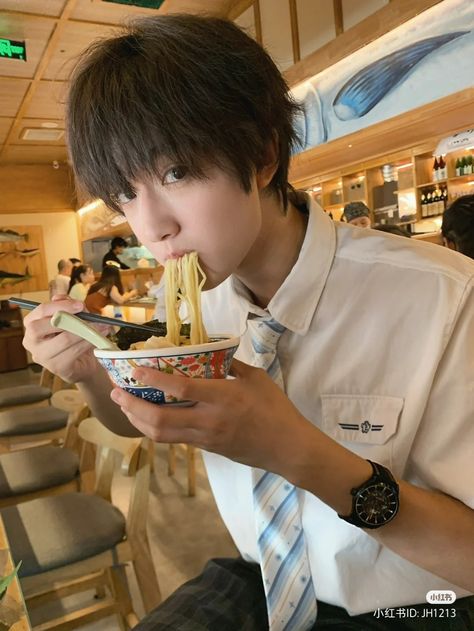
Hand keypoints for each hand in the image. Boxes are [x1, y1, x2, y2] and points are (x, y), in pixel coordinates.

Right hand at [23, 296, 108, 383]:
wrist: (83, 361)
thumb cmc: (74, 335)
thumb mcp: (72, 316)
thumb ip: (67, 306)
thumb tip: (61, 297)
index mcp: (31, 323)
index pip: (41, 311)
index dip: (61, 306)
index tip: (80, 305)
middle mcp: (31, 341)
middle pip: (43, 326)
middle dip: (69, 320)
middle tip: (90, 318)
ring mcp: (42, 356)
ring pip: (64, 339)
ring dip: (86, 331)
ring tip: (102, 326)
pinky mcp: (57, 367)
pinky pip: (74, 351)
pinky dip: (89, 342)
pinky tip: (99, 338)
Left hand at [110, 359, 313, 470]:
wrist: (287, 448)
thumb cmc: (275, 409)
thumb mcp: (256, 379)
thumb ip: (231, 365)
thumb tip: (211, 352)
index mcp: (222, 398)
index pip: (181, 389)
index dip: (154, 379)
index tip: (133, 370)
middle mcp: (208, 420)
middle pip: (160, 419)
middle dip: (133, 407)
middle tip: (117, 392)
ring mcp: (205, 438)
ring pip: (161, 434)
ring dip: (138, 420)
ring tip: (124, 406)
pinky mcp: (206, 450)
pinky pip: (174, 439)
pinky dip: (156, 428)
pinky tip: (148, 418)